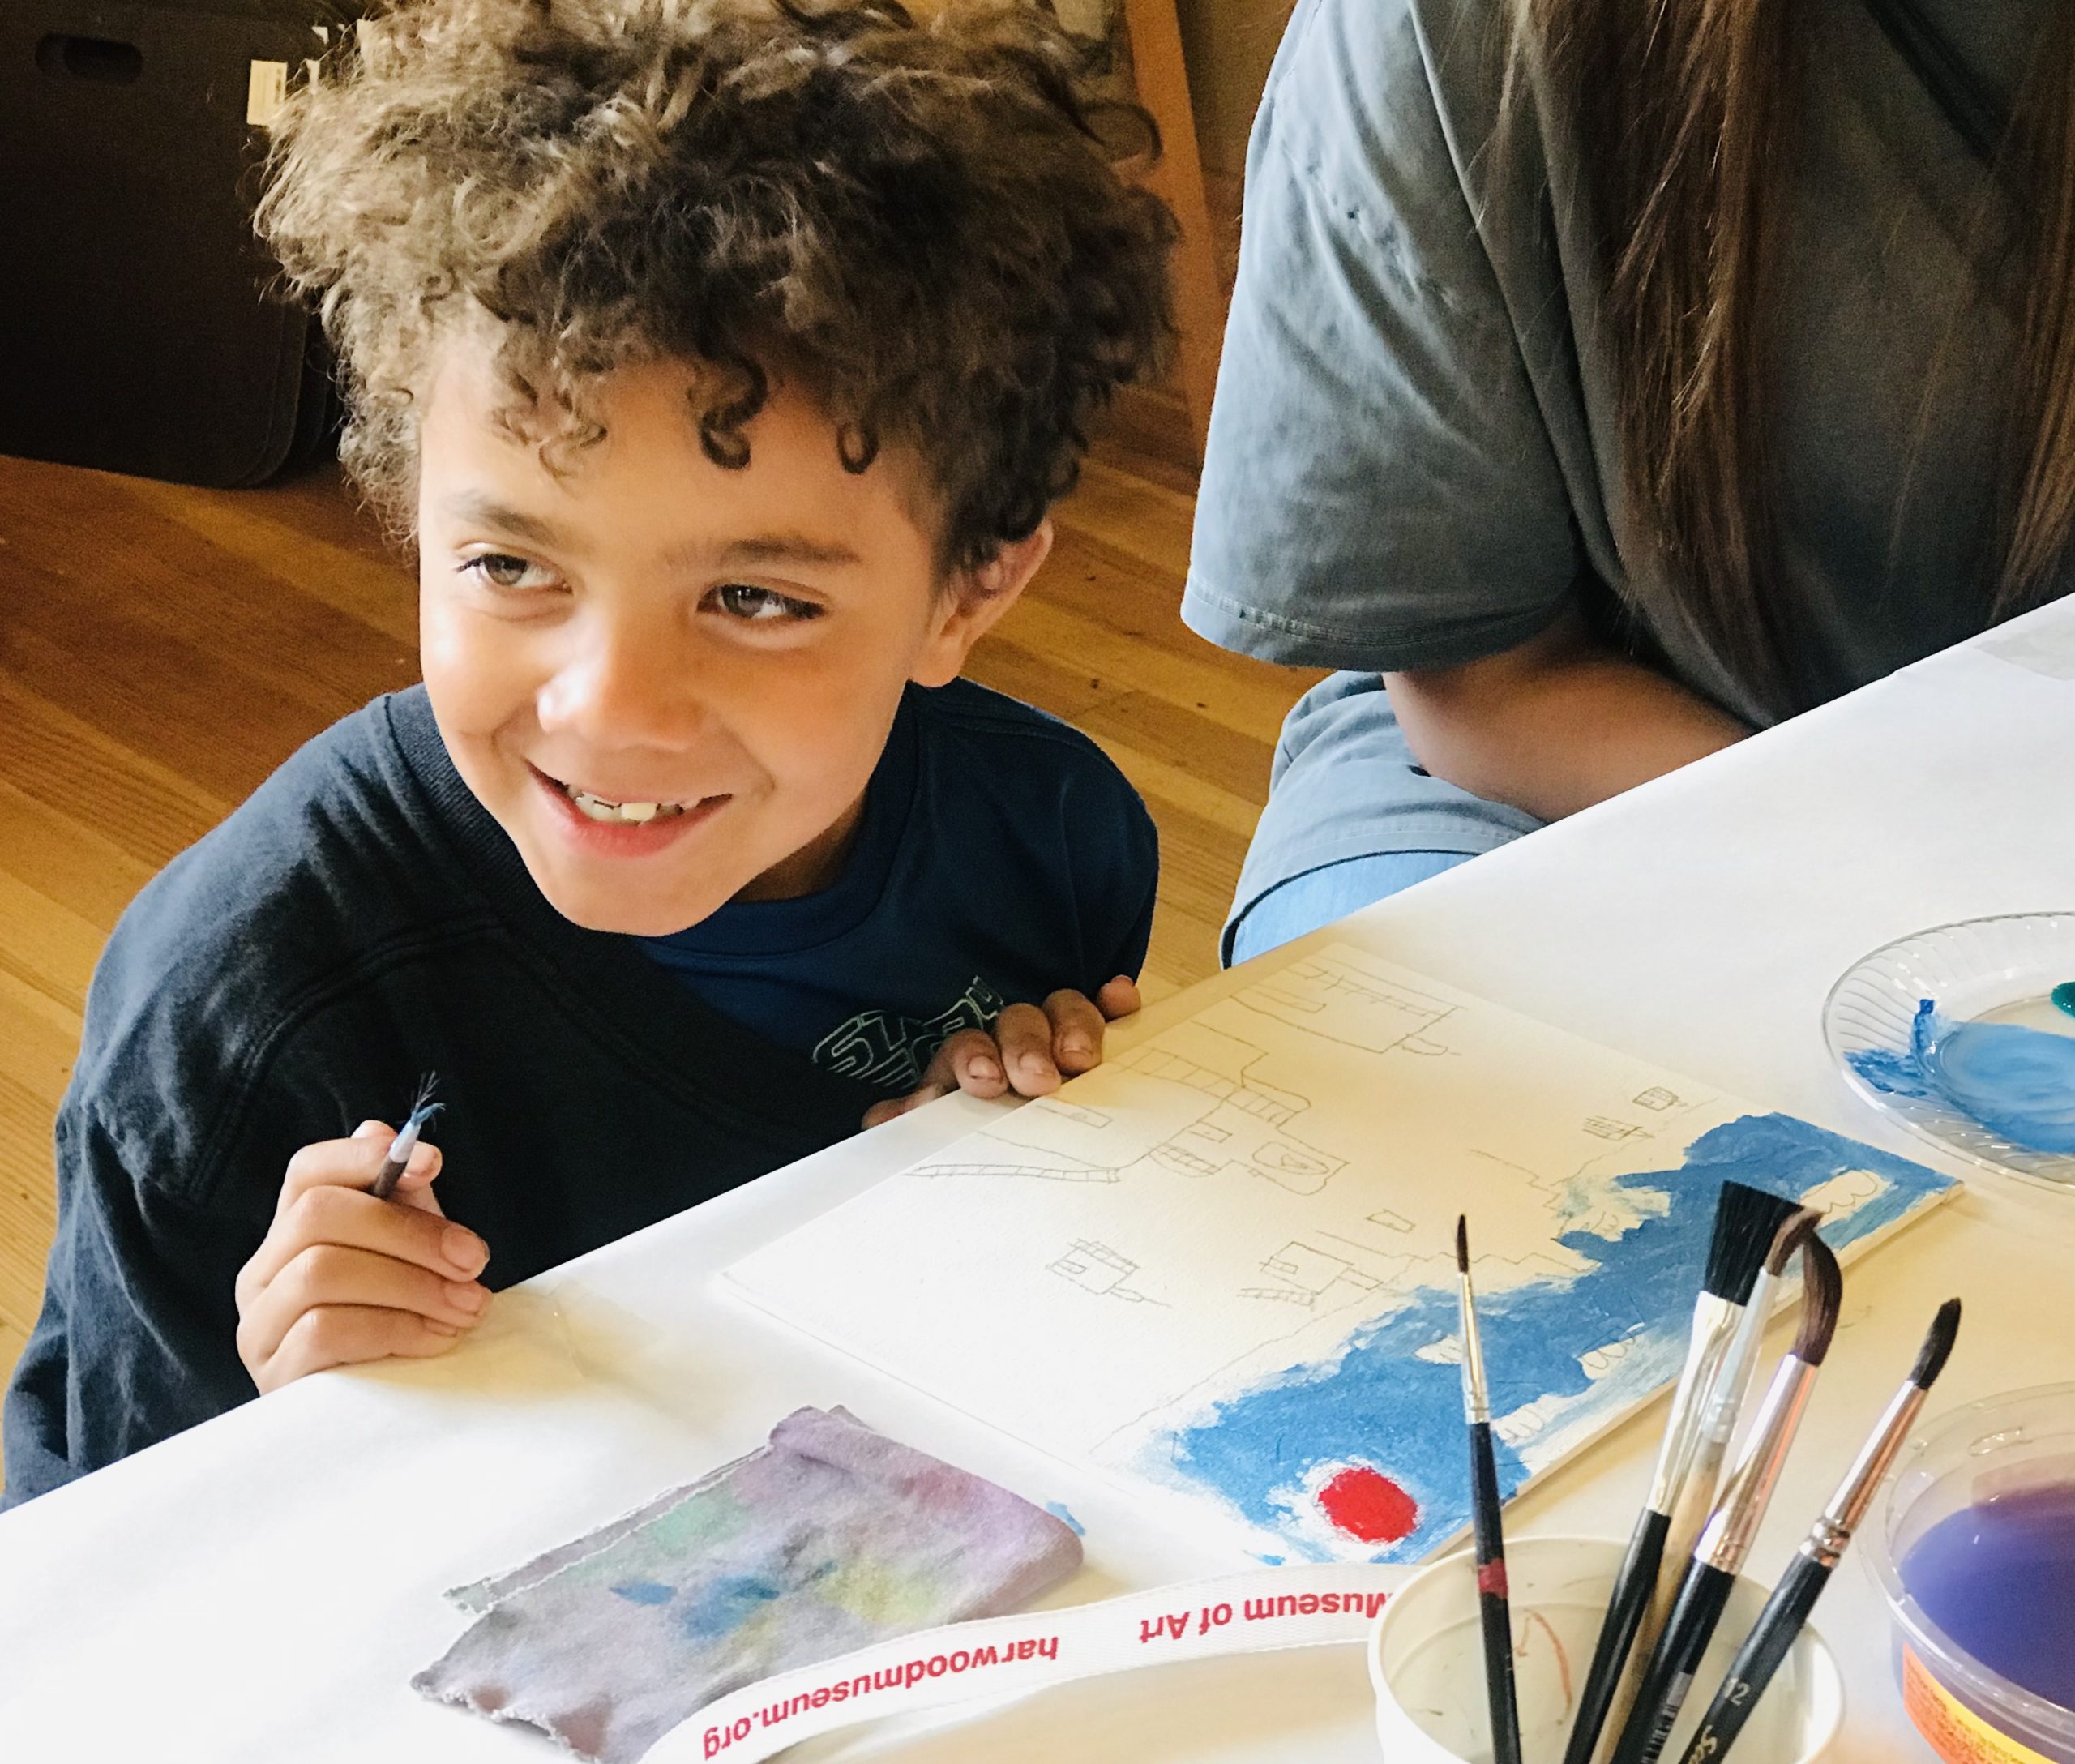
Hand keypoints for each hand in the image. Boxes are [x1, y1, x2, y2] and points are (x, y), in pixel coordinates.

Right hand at [234, 1119, 491, 1393]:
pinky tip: (436, 1339)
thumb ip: (401, 1202)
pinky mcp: (273, 1374)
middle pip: (319, 1215)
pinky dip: (395, 1327)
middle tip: (475, 1260)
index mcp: (292, 1236)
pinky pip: (326, 1330)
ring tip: (467, 1306)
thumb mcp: (408, 1261)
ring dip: (412, 1283)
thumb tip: (387, 1130)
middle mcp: (262, 1275)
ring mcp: (259, 1326)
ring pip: (323, 1270)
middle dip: (410, 1231)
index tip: (434, 1162)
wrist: (385, 1427)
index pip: (307, 1172)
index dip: (365, 1156)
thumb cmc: (398, 1330)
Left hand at [862, 976, 1141, 1127]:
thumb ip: (912, 1129)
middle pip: (1018, 1022)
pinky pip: (1111, 1011)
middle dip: (1026, 1044)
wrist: (1034, 1177)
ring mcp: (1060, 1037)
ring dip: (1074, 1026)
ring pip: (1064, 1010)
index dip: (974, 1057)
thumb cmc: (974, 1147)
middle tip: (1038, 1078)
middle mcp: (1014, 1044)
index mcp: (971, 1067)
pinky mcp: (1102, 1040)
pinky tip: (1120, 997)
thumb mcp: (941, 1143)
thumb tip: (884, 1121)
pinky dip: (1116, 1002)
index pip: (968, 1048)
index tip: (986, 1081)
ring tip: (1082, 1058)